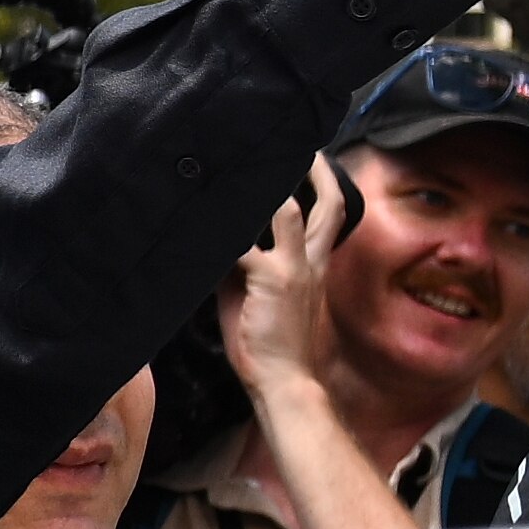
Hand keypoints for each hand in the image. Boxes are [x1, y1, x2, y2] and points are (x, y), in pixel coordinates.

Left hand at [221, 161, 353, 406]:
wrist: (285, 382)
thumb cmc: (270, 346)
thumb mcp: (261, 299)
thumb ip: (246, 268)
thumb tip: (218, 247)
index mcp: (315, 267)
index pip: (330, 217)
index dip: (324, 188)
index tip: (311, 162)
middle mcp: (311, 263)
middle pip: (330, 206)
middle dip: (319, 171)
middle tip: (305, 147)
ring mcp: (294, 269)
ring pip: (289, 211)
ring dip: (266, 190)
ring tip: (240, 169)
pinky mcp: (271, 280)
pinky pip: (244, 245)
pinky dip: (221, 235)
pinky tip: (199, 224)